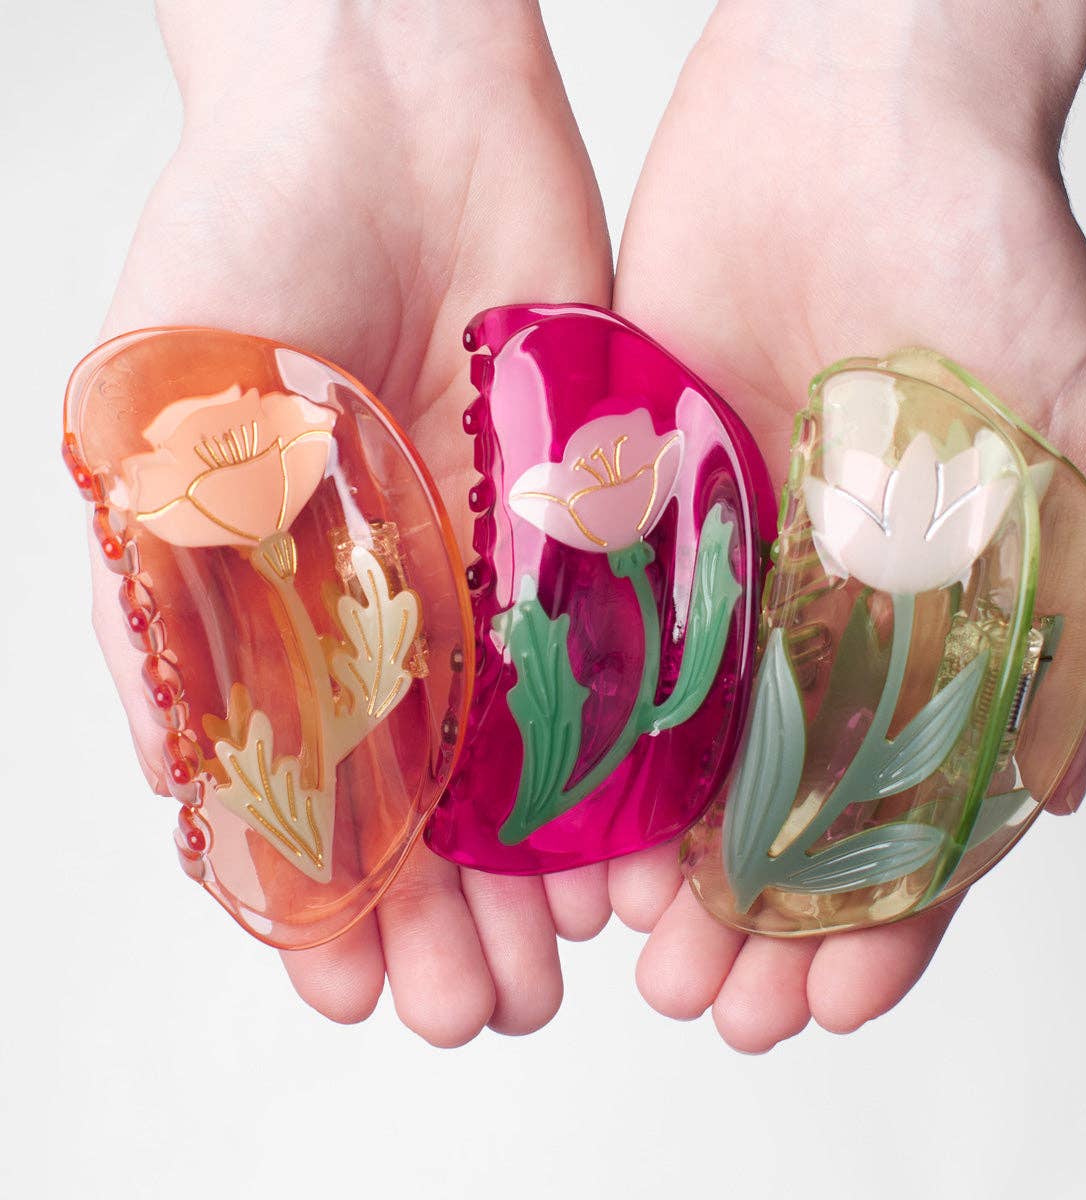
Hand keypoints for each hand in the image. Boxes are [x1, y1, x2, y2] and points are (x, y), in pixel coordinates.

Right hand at [90, 0, 613, 1042]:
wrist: (391, 104)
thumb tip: (194, 775)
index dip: (317, 901)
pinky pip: (605, 665)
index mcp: (263, 604)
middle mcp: (379, 604)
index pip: (288, 791)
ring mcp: (484, 572)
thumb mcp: (174, 426)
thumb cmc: (249, 234)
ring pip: (517, 759)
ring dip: (533, 870)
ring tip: (558, 966)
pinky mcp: (577, 523)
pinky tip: (633, 844)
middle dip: (441, 917)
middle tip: (476, 1010)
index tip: (354, 989)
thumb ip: (183, 598)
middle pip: (414, 800)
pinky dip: (618, 761)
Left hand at [610, 0, 1085, 1050]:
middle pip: (785, 808)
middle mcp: (821, 617)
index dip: (878, 918)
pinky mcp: (633, 515)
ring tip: (643, 955)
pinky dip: (594, 745)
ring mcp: (723, 574)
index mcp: (933, 624)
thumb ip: (1069, 622)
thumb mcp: (1073, 449)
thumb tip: (1058, 789)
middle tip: (717, 1007)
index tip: (831, 1002)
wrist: (853, 115)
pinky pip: (605, 652)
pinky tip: (574, 823)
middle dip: (756, 920)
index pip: (906, 810)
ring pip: (687, 755)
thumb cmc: (988, 259)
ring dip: (667, 866)